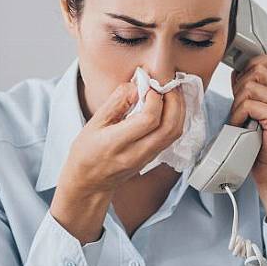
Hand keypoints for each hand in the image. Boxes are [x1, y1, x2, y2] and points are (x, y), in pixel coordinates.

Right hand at [51, 81, 184, 242]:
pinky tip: (170, 105)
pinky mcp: (154, 157)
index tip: (150, 85)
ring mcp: (148, 157)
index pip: (148, 120)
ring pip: (174, 133)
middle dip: (174, 100)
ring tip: (171, 91)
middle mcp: (136, 153)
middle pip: (169, 127)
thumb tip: (137, 85)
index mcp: (117, 143)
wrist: (90, 182)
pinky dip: (176, 118)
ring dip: (179, 109)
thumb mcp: (94, 123)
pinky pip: (171, 137)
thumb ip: (116, 102)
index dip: (155, 98)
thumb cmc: (87, 152)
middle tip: (168, 83)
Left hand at [229, 53, 266, 226]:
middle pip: (257, 69)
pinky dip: (238, 115)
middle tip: (240, 110)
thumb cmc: (263, 149)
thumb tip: (238, 73)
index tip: (242, 84)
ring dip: (237, 104)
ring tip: (241, 121)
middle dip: (240, 87)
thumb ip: (253, 93)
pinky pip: (248, 103)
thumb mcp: (258, 115)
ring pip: (249, 85)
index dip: (254, 65)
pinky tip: (242, 128)